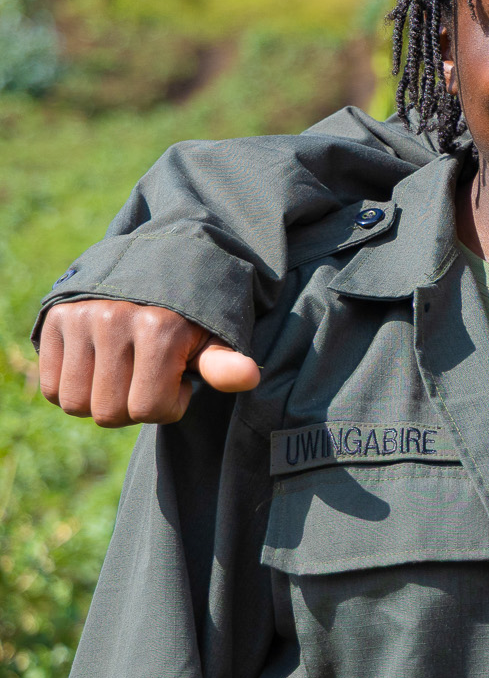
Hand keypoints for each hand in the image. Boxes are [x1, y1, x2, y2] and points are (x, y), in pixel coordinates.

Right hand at [38, 300, 260, 426]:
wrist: (158, 265)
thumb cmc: (192, 314)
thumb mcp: (214, 335)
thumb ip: (223, 362)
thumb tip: (248, 377)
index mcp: (159, 327)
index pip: (148, 409)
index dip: (168, 406)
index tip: (178, 382)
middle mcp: (113, 320)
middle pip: (108, 412)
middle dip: (133, 408)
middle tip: (149, 380)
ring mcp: (79, 318)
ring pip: (75, 404)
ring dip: (100, 401)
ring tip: (124, 374)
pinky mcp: (53, 319)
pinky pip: (51, 387)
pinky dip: (73, 389)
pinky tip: (98, 369)